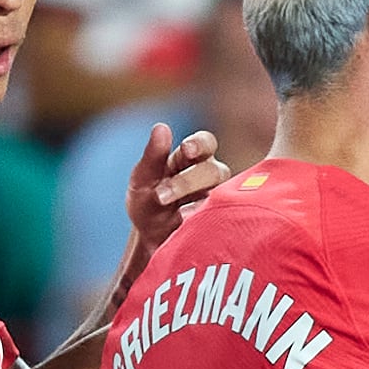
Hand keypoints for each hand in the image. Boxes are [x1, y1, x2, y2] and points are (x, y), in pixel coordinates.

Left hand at [125, 122, 230, 259]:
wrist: (151, 242)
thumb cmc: (148, 205)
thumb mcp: (142, 180)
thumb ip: (152, 156)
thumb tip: (161, 126)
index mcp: (191, 159)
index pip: (205, 143)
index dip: (199, 144)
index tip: (186, 150)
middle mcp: (211, 176)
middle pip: (214, 170)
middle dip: (187, 182)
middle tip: (161, 196)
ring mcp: (220, 200)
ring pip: (224, 195)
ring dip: (198, 203)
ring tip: (177, 216)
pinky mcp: (223, 222)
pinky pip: (226, 219)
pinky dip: (208, 221)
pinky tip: (190, 226)